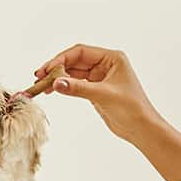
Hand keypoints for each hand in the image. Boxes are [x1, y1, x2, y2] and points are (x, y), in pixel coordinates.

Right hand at [31, 45, 159, 141]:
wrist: (142, 128)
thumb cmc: (132, 109)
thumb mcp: (103, 96)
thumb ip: (79, 88)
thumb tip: (56, 83)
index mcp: (112, 58)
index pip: (80, 52)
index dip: (61, 59)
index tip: (47, 70)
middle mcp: (105, 64)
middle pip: (74, 61)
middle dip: (56, 68)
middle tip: (39, 77)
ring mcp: (100, 77)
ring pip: (73, 73)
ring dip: (58, 78)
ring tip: (41, 85)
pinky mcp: (96, 90)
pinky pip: (76, 84)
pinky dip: (64, 86)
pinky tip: (52, 90)